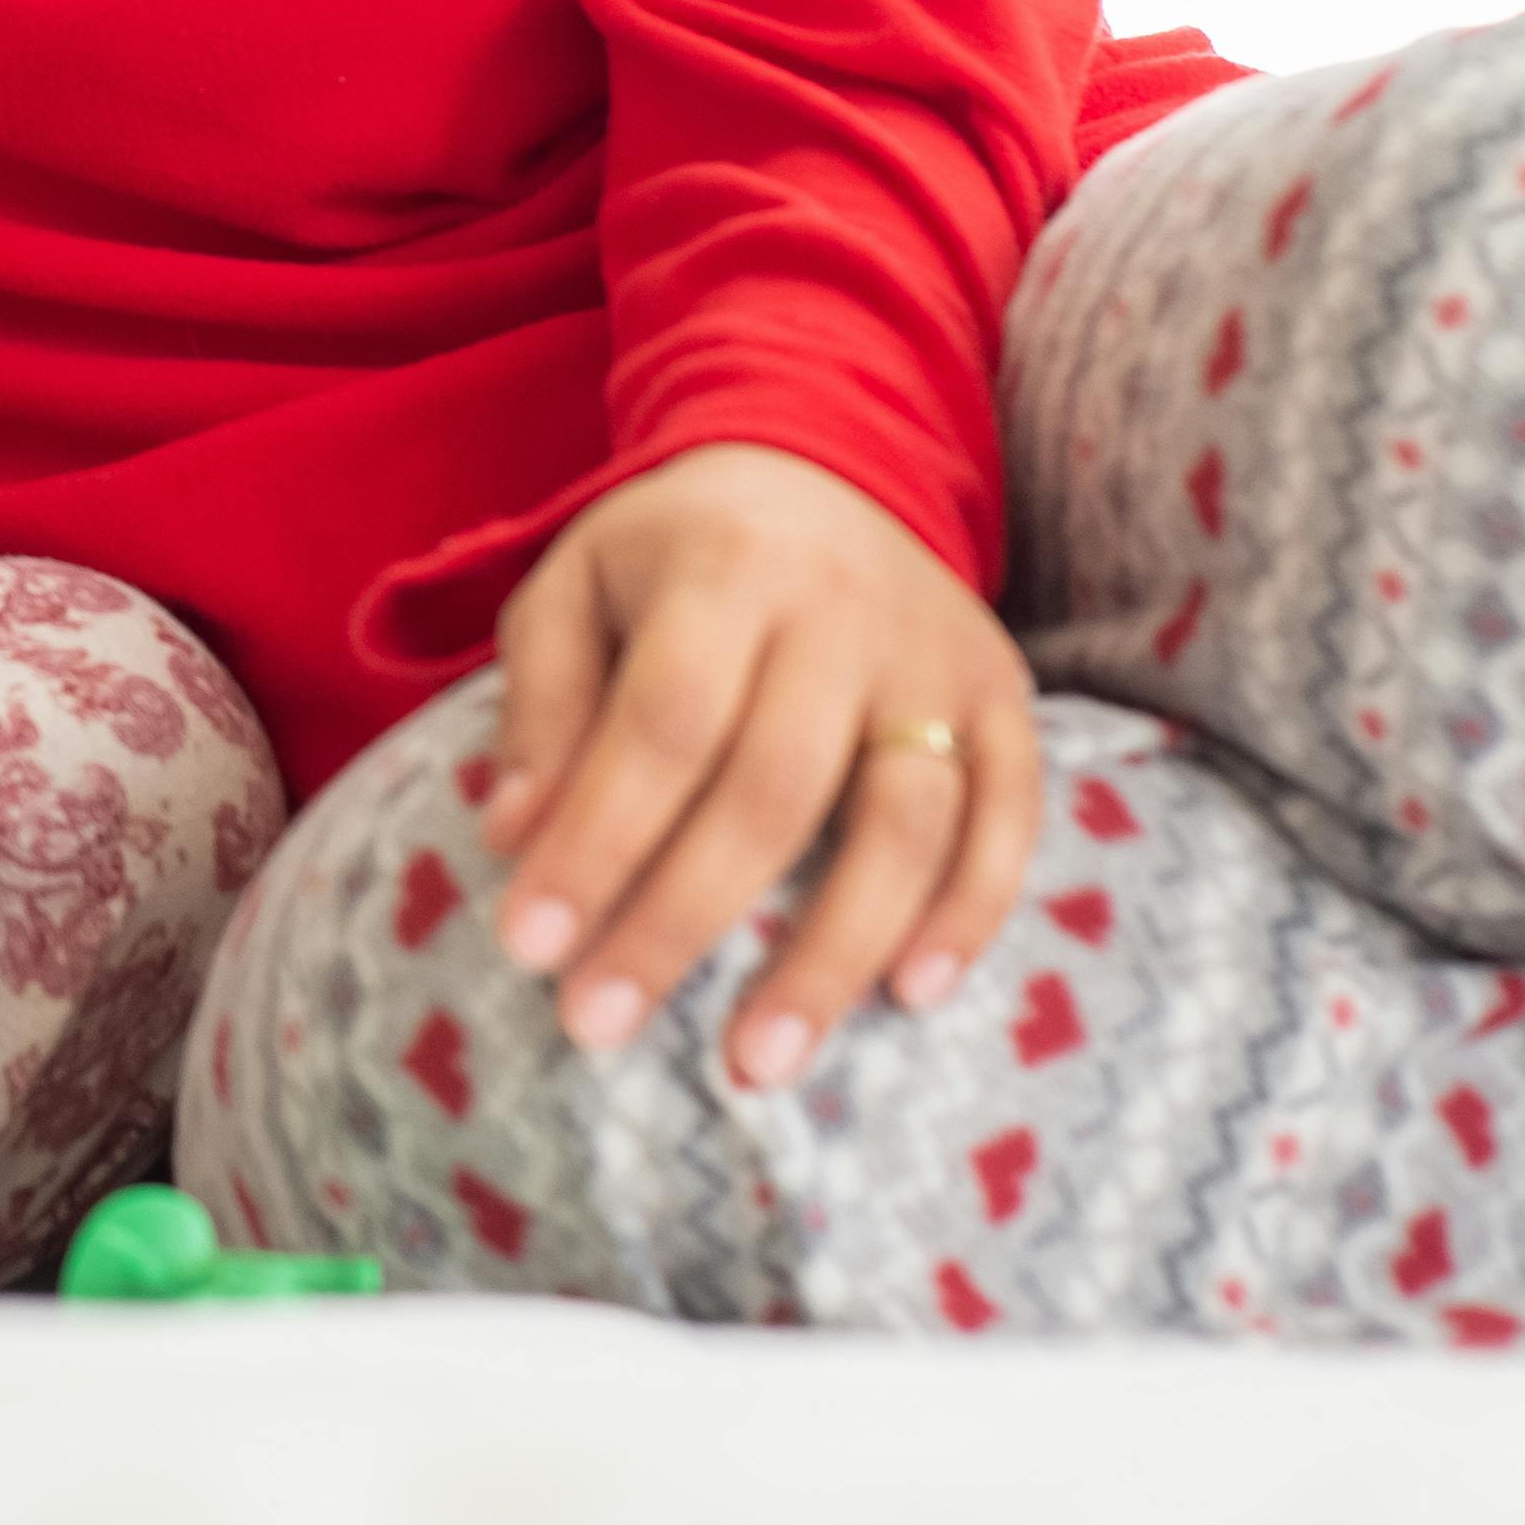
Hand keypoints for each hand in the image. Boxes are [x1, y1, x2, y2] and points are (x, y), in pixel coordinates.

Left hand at [472, 442, 1040, 1089]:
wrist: (826, 461)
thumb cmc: (672, 554)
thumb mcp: (576, 587)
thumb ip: (543, 704)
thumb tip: (514, 838)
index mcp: (724, 568)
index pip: (660, 722)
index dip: (596, 838)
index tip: (529, 946)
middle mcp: (844, 612)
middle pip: (771, 788)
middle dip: (680, 920)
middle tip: (600, 1026)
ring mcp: (938, 657)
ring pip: (903, 822)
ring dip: (831, 953)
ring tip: (754, 1063)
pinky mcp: (1006, 695)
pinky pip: (1010, 816)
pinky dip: (971, 912)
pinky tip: (912, 995)